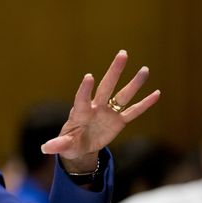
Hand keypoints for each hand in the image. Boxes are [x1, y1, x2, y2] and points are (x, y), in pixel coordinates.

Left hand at [40, 50, 159, 171]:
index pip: (82, 98)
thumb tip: (44, 148)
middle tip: (122, 54)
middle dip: (114, 71)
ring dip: (134, 84)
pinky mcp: (118, 122)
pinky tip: (156, 93)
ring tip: (145, 69)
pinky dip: (144, 104)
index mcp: (81, 113)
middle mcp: (96, 108)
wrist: (80, 147)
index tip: (88, 77)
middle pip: (106, 87)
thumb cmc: (69, 144)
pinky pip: (133, 112)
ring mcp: (108, 113)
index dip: (84, 89)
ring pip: (123, 95)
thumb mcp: (63, 146)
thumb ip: (58, 145)